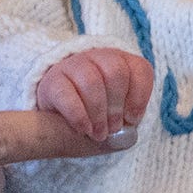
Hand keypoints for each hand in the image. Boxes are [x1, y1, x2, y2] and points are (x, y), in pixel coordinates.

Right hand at [34, 46, 151, 143]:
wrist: (57, 119)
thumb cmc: (95, 118)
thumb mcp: (116, 119)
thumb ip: (125, 126)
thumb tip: (126, 135)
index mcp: (121, 63)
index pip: (140, 69)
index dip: (139, 97)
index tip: (132, 120)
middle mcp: (98, 58)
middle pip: (116, 72)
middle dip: (117, 106)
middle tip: (113, 128)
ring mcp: (73, 66)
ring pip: (91, 81)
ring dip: (99, 113)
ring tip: (98, 134)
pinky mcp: (52, 81)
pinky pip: (66, 94)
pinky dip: (78, 116)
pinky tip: (83, 129)